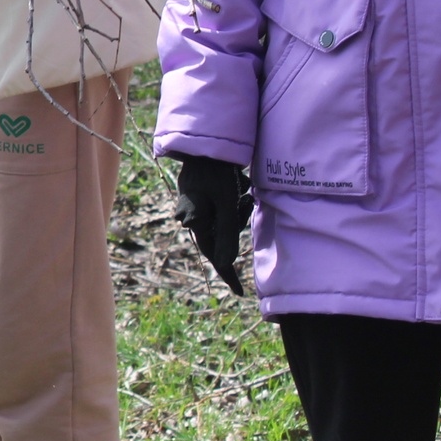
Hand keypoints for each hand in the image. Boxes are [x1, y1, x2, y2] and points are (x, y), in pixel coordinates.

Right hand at [170, 154, 253, 293]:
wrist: (206, 146)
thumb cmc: (217, 174)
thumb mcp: (226, 204)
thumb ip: (226, 234)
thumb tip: (227, 263)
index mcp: (197, 224)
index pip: (216, 256)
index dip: (228, 275)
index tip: (240, 293)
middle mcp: (196, 220)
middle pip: (224, 237)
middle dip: (238, 223)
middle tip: (244, 200)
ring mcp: (199, 210)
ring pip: (226, 223)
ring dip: (238, 211)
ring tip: (241, 190)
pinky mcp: (205, 200)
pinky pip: (224, 211)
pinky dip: (234, 204)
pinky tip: (237, 187)